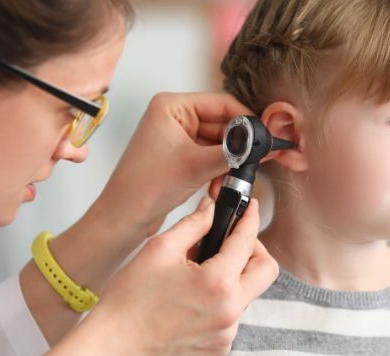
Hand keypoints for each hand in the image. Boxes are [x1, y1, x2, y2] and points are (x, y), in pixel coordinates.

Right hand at [26, 197, 278, 355]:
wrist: (116, 345)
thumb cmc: (131, 299)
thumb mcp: (160, 248)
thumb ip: (194, 224)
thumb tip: (212, 209)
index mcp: (218, 282)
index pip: (247, 240)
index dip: (249, 218)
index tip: (248, 207)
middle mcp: (230, 310)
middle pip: (266, 269)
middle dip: (253, 249)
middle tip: (230, 241)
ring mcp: (227, 332)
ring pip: (249, 293)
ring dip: (234, 276)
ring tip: (201, 271)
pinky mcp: (220, 346)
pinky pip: (233, 315)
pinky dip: (221, 301)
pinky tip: (194, 297)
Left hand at [90, 92, 252, 238]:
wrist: (123, 218)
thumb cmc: (144, 188)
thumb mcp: (196, 166)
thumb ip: (233, 151)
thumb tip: (262, 143)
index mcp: (172, 106)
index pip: (222, 103)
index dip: (247, 120)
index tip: (266, 136)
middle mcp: (174, 116)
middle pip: (223, 123)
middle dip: (237, 146)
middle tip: (256, 161)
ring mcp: (178, 136)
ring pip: (219, 142)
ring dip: (228, 162)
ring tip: (231, 180)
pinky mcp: (180, 155)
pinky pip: (211, 156)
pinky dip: (219, 170)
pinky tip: (218, 186)